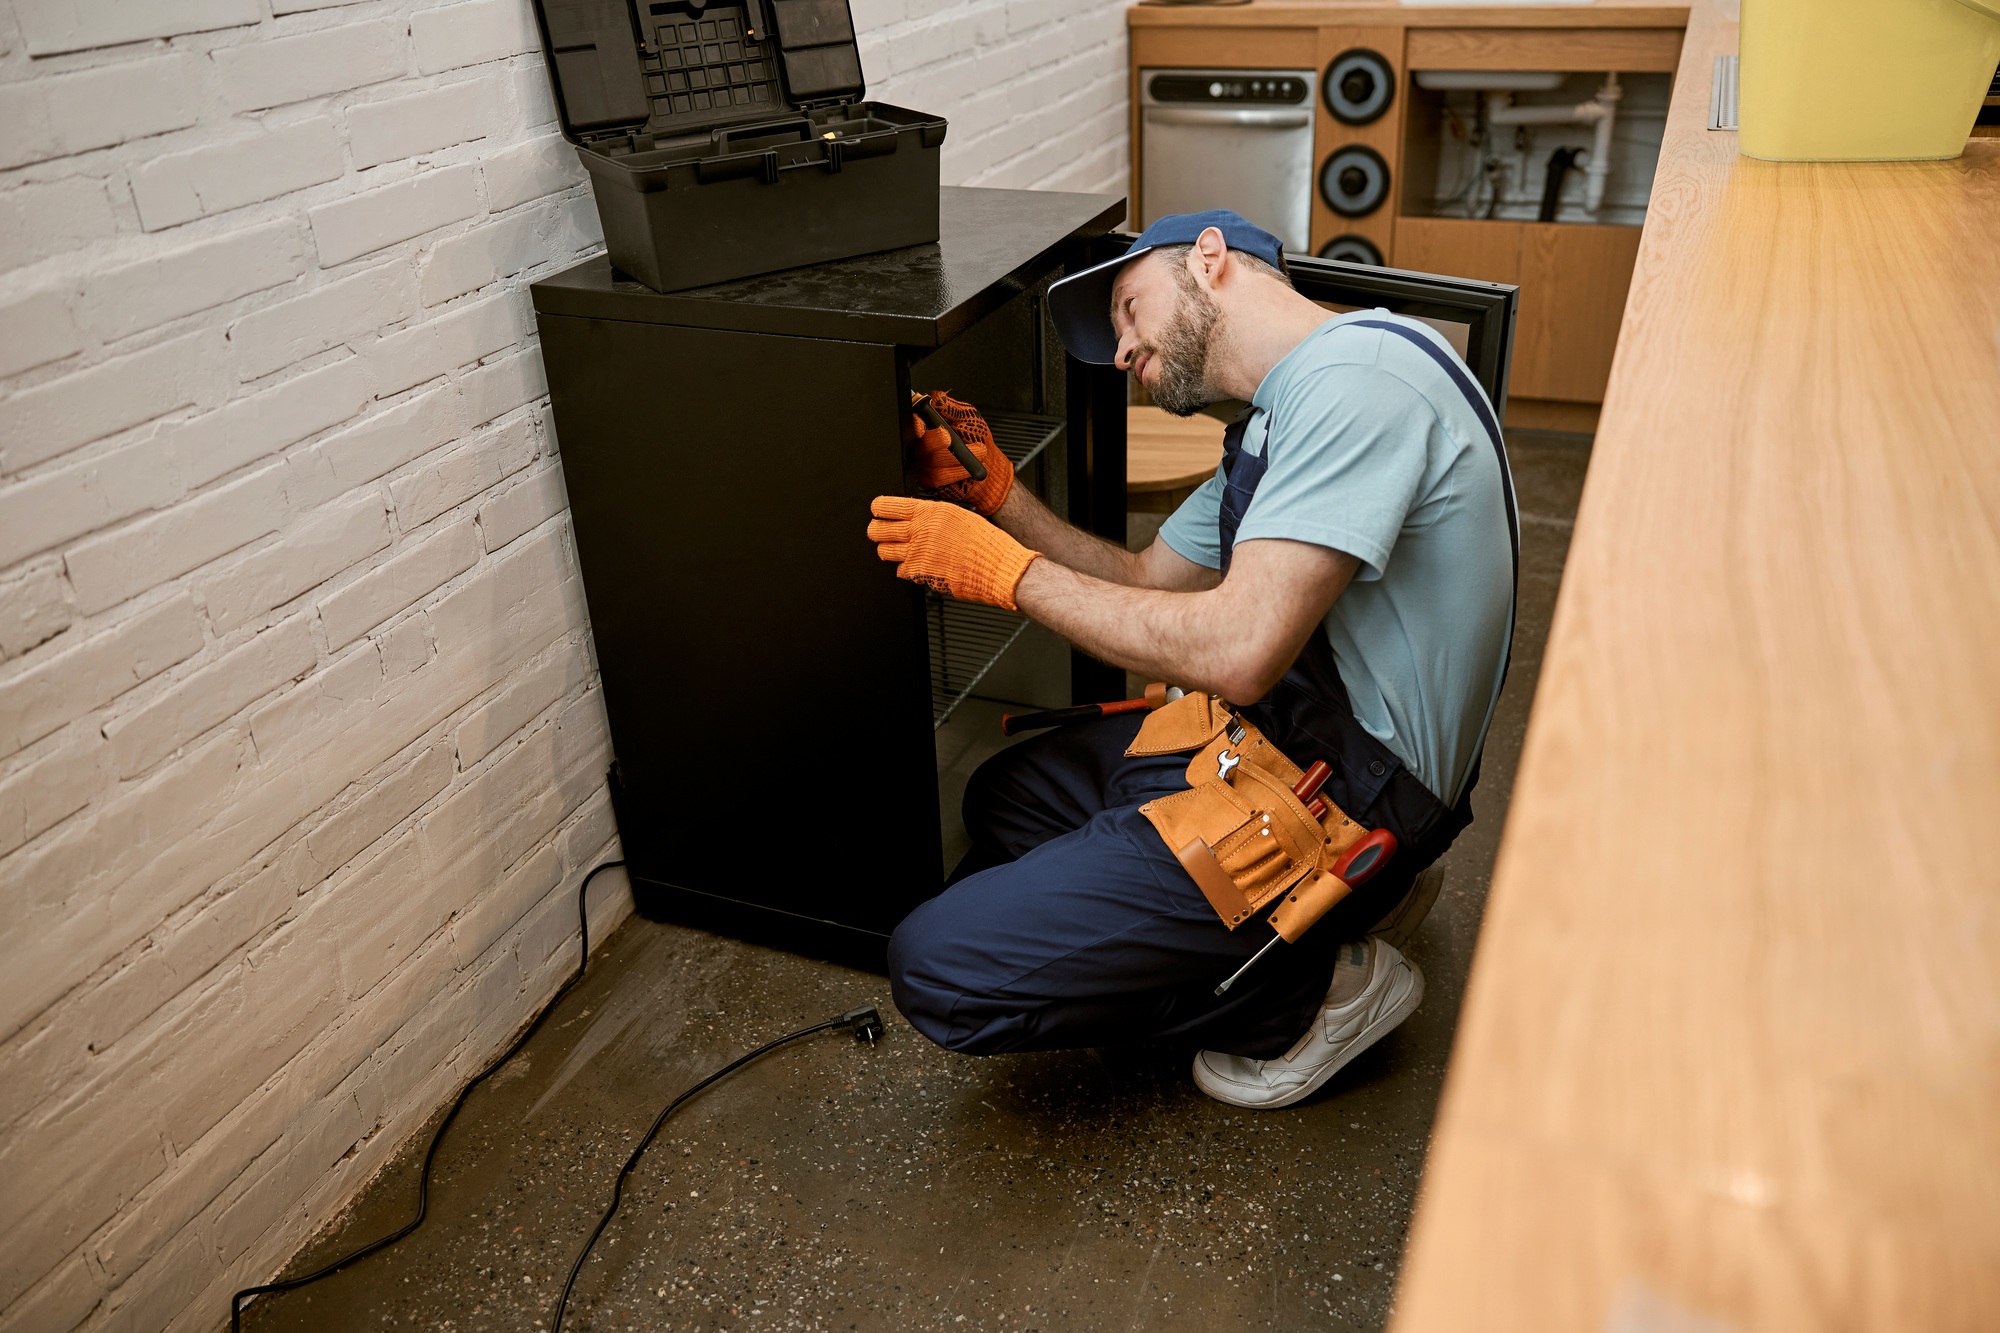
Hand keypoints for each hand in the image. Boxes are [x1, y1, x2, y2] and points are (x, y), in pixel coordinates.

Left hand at [866, 496, 1039, 610]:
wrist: (997, 568)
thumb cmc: (986, 543)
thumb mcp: (958, 516)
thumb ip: (932, 515)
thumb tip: (915, 517)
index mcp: (930, 512)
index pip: (888, 506)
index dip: (878, 508)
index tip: (877, 510)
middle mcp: (920, 531)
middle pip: (877, 530)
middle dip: (876, 530)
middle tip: (879, 531)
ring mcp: (917, 554)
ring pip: (884, 551)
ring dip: (888, 550)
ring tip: (896, 549)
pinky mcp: (919, 574)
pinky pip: (900, 571)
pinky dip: (906, 569)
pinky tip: (918, 565)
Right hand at [911, 391, 1013, 515]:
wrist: (988, 464)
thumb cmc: (976, 437)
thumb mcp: (968, 416)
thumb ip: (951, 407)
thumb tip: (936, 398)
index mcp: (927, 425)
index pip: (912, 423)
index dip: (915, 424)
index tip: (922, 426)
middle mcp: (921, 445)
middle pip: (919, 444)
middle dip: (935, 440)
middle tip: (949, 437)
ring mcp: (923, 464)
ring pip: (931, 463)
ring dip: (957, 459)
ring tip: (978, 452)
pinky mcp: (929, 481)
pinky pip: (938, 478)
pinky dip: (957, 472)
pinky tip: (968, 468)